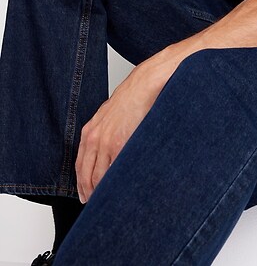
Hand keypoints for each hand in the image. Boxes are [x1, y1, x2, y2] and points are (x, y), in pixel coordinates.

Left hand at [75, 53, 177, 202]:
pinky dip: (115, 181)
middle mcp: (94, 138)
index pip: (80, 165)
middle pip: (86, 174)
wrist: (144, 85)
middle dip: (88, 191)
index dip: (82, 183)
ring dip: (101, 190)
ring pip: (99, 176)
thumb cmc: (131, 99)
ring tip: (107, 201)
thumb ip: (103, 133)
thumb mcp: (108, 115)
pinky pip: (114, 170)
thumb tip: (107, 152)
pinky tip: (119, 188)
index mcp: (90, 131)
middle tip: (92, 203)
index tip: (85, 194)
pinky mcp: (120, 144)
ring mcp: (107, 142)